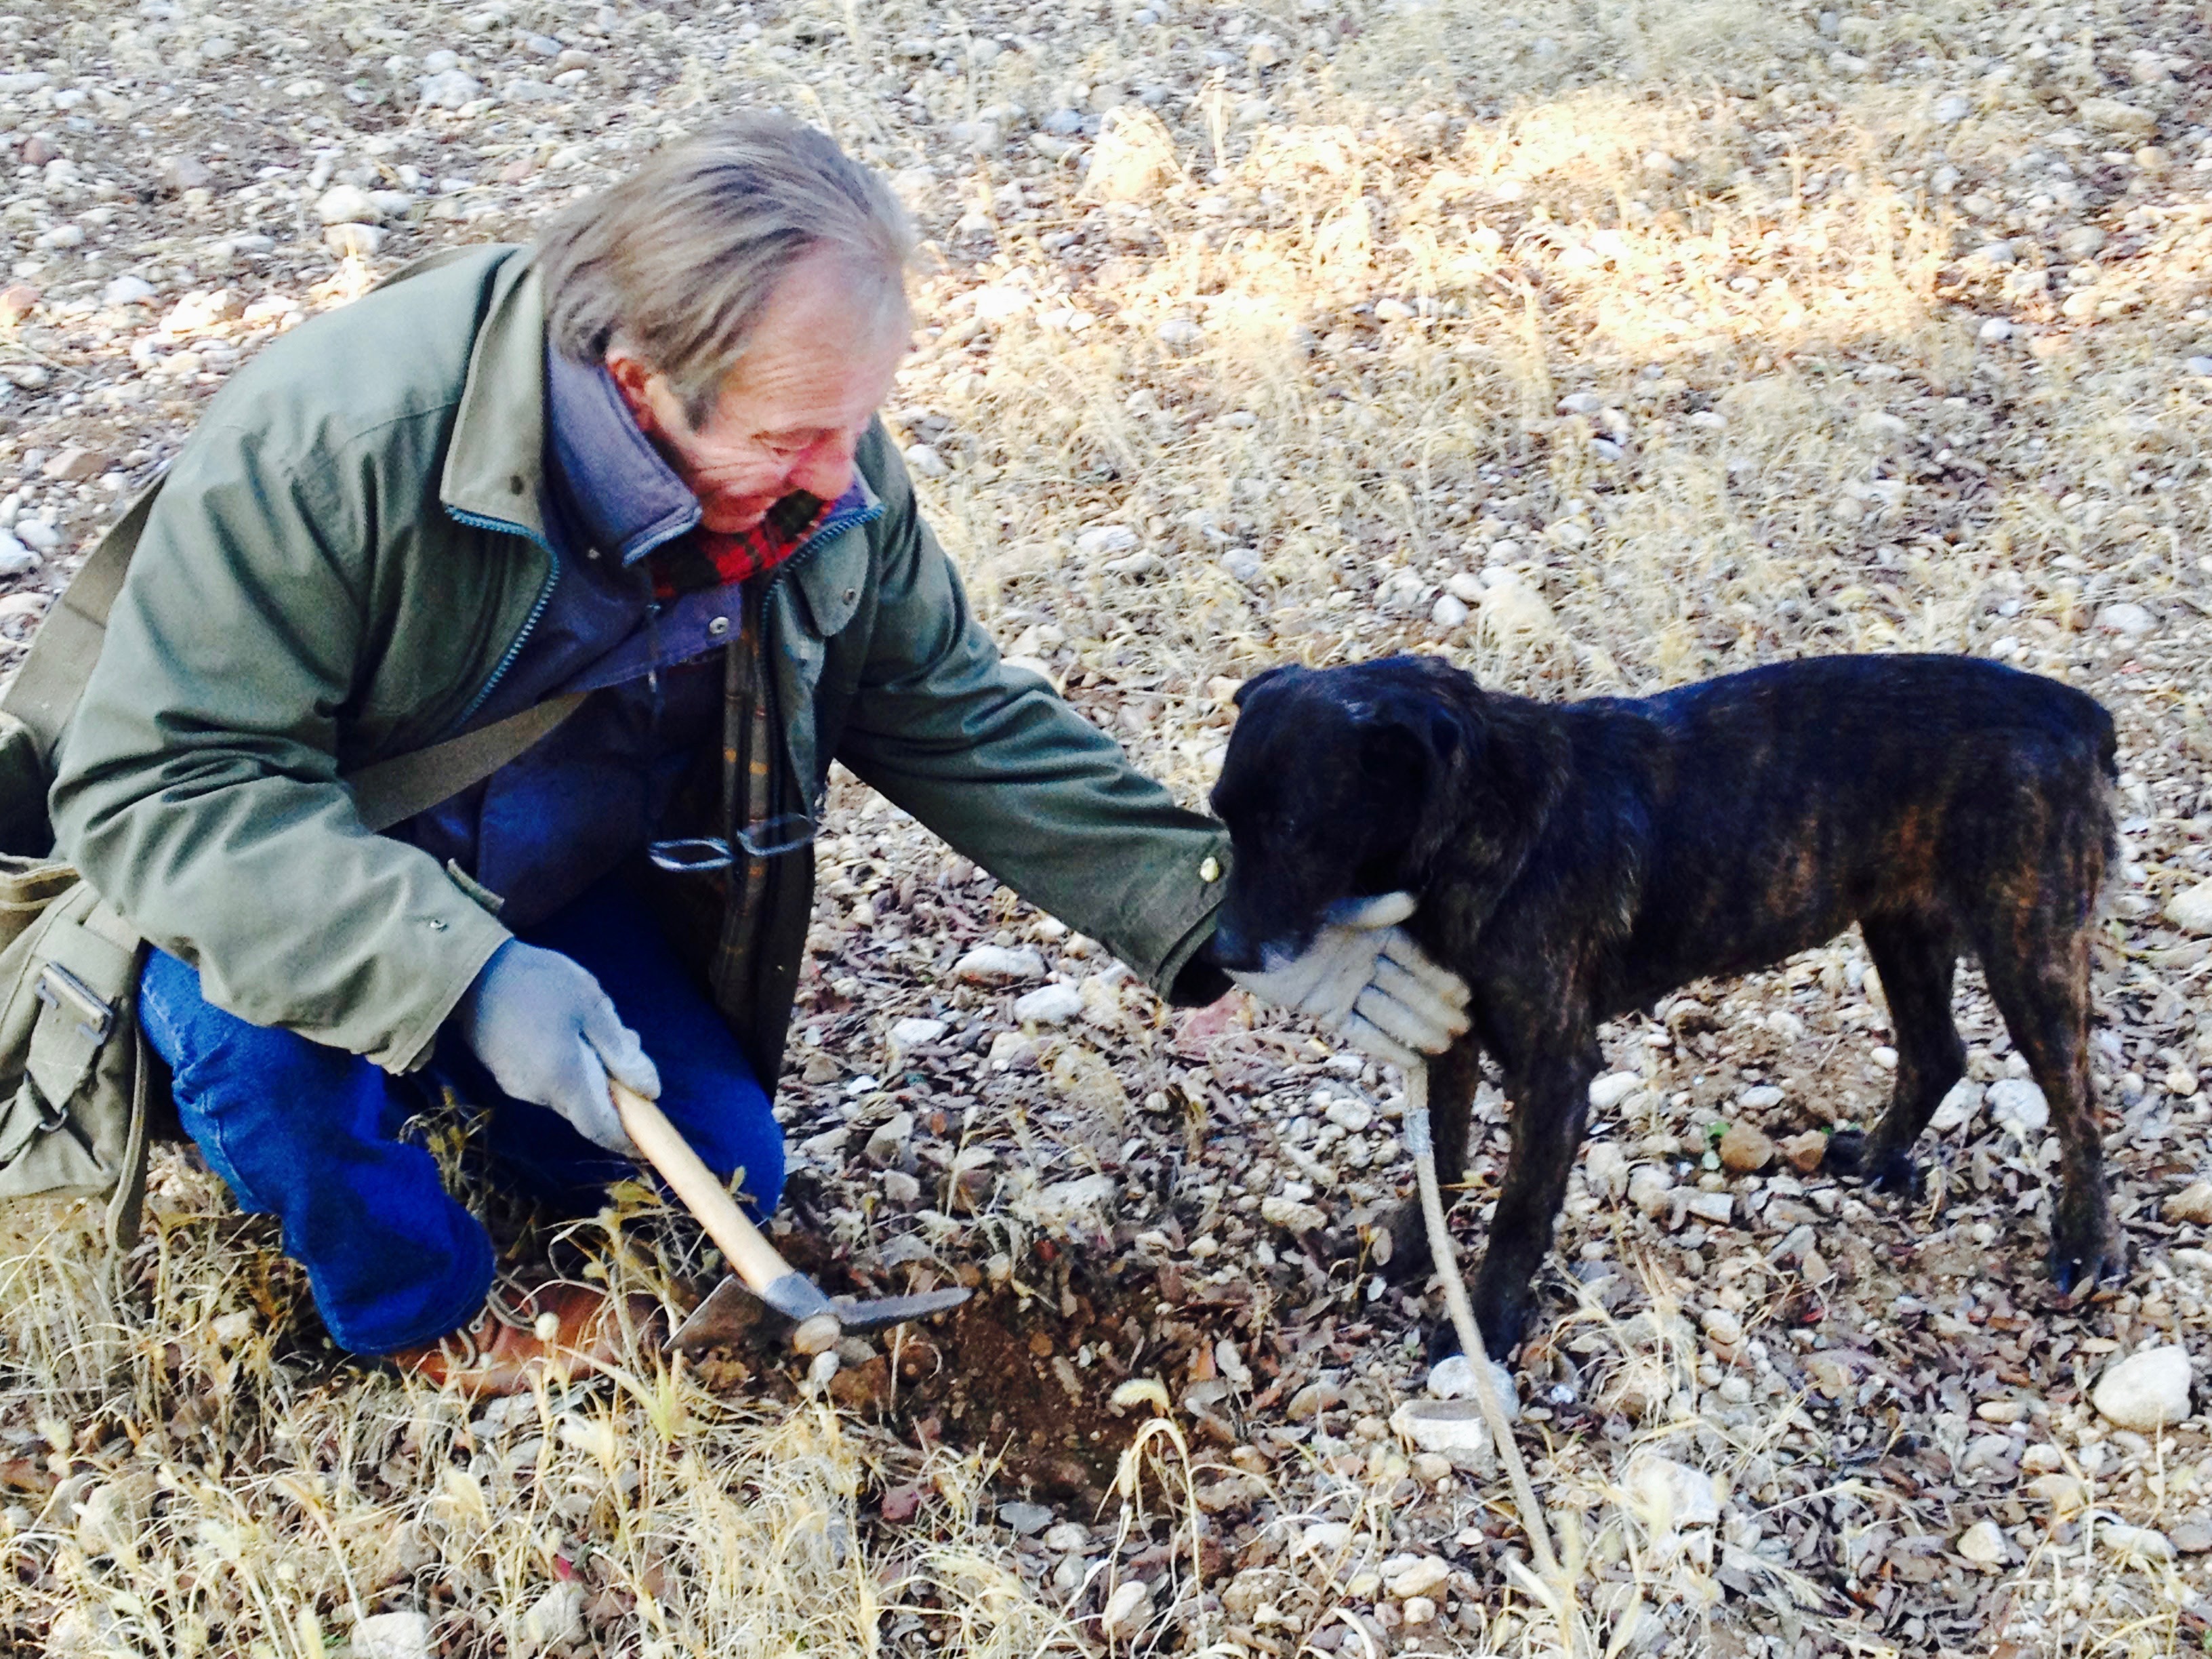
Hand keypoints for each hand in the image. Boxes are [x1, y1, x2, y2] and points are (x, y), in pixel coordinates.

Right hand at [454, 941, 660, 1155]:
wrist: (470, 971)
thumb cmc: (537, 982)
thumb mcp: (591, 1006)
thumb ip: (620, 1052)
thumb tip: (650, 1090)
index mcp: (564, 1081)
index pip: (600, 1128)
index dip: (625, 1139)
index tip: (648, 1140)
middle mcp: (539, 1093)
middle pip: (587, 1108)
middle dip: (614, 1087)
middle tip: (628, 1041)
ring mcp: (517, 1085)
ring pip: (569, 1091)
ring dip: (592, 1070)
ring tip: (597, 1024)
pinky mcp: (505, 1072)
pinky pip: (548, 1080)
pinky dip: (569, 1064)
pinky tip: (569, 1028)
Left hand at [1227, 892, 1471, 1069]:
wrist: (1235, 930)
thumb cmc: (1285, 907)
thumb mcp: (1330, 907)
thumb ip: (1370, 910)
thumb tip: (1412, 901)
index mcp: (1371, 933)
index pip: (1412, 958)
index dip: (1437, 976)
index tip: (1464, 993)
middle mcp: (1364, 962)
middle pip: (1406, 989)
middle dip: (1435, 1008)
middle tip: (1465, 1028)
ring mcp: (1346, 988)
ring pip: (1388, 1012)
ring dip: (1416, 1029)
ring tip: (1446, 1047)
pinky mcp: (1326, 1010)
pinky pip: (1360, 1031)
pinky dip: (1384, 1045)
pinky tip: (1411, 1061)